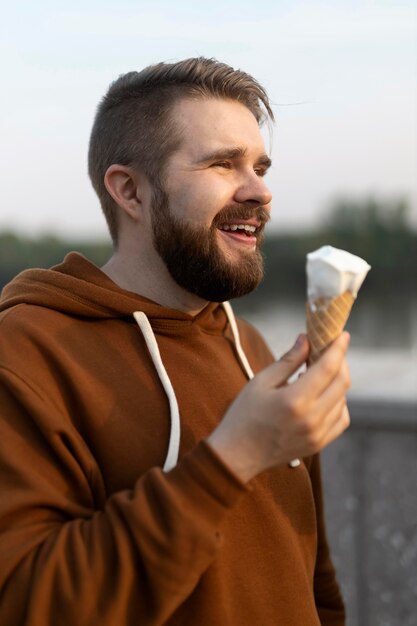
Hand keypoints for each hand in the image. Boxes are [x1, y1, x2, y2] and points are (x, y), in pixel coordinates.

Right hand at [207, 332, 350, 482]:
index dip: (338, 348)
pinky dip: (339, 403)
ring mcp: (318, 434)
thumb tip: (306, 339)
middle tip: (330, 350)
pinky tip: (324, 395)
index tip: (342, 334)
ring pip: (343, 399)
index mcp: (296, 400)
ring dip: (338, 381)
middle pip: (342, 382)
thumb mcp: (261, 382)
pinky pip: (341, 419)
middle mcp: (312, 418)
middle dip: (341, 361)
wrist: (237, 454)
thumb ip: (288, 360)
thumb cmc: (244, 414)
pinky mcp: (318, 444)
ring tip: (322, 372)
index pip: (328, 367)